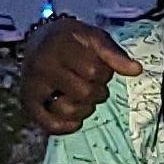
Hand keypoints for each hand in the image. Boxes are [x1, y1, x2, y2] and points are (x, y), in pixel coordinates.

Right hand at [19, 19, 136, 134]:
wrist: (40, 40)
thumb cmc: (71, 39)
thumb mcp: (94, 37)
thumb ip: (114, 54)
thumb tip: (136, 70)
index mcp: (59, 46)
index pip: (94, 72)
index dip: (103, 72)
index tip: (95, 64)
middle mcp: (41, 65)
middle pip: (85, 93)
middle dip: (95, 90)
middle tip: (87, 80)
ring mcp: (32, 85)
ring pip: (70, 111)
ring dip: (84, 108)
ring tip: (79, 94)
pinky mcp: (27, 102)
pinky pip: (51, 125)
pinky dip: (66, 126)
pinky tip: (74, 119)